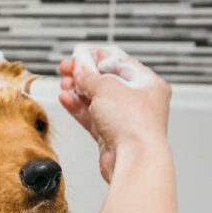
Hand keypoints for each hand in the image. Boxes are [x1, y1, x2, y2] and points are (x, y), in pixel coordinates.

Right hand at [58, 44, 171, 182]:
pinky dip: (78, 108)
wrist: (134, 159)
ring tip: (63, 84)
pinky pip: (92, 118)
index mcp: (148, 84)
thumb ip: (89, 76)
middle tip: (66, 68)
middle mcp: (139, 102)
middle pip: (106, 82)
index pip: (120, 63)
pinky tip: (66, 99)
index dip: (97, 56)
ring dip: (78, 91)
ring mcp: (125, 120)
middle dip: (84, 75)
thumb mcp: (107, 88)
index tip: (80, 53)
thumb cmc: (134, 124)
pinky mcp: (111, 136)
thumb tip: (80, 68)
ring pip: (97, 100)